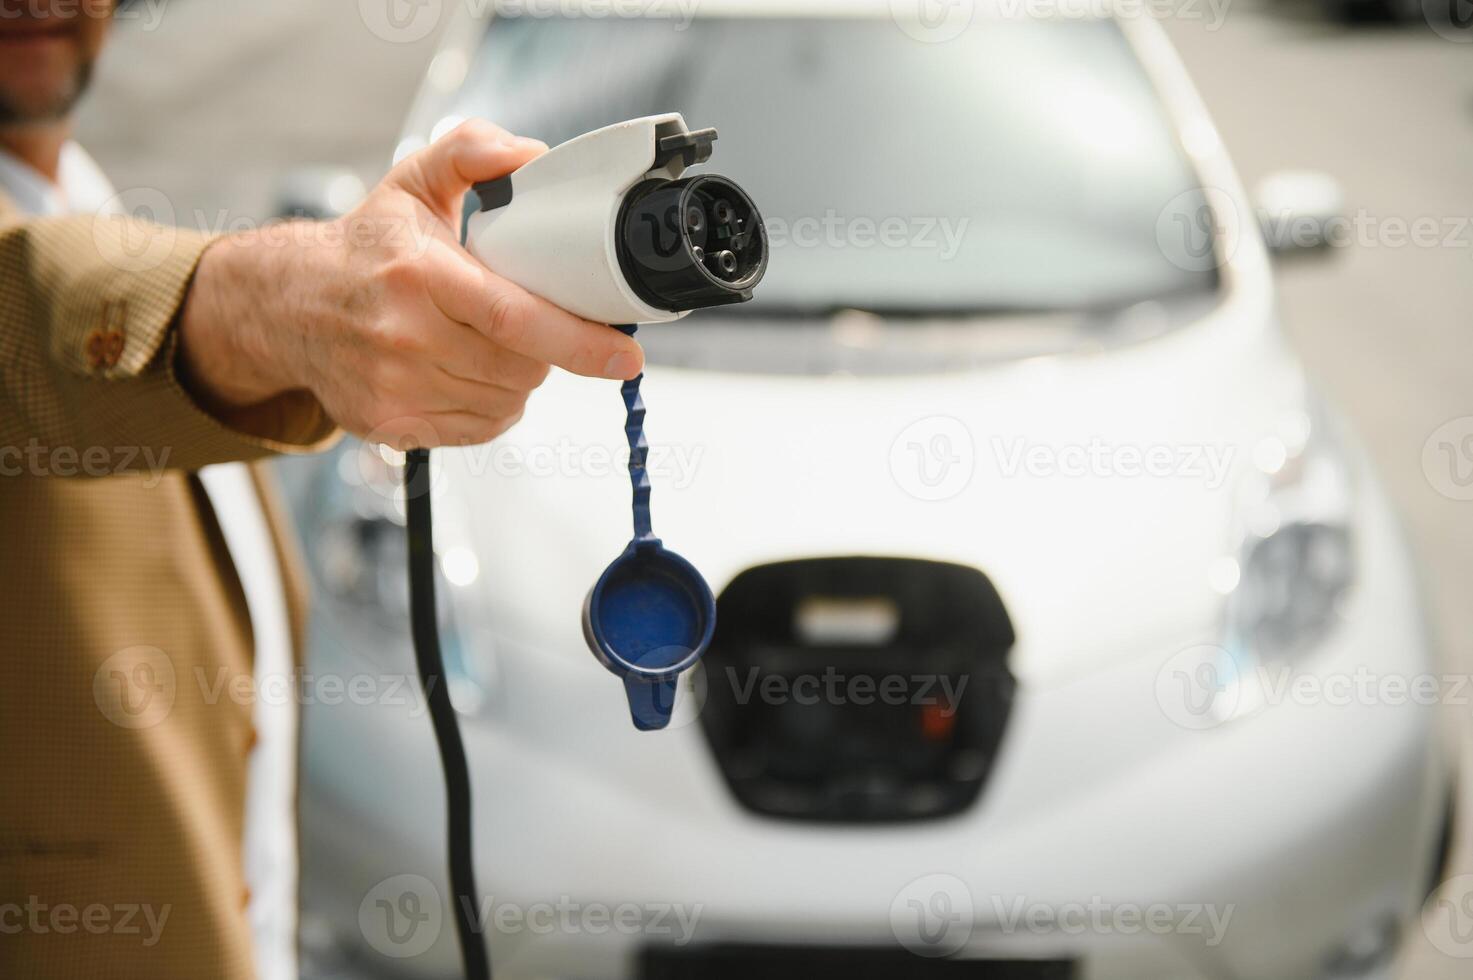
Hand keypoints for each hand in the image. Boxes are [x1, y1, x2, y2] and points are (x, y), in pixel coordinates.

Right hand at [177, 119, 644, 446]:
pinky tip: (473, 373)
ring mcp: (392, 388)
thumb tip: (532, 156)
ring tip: (492, 343)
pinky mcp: (389, 426)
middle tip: (530, 321)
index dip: (578, 342)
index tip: (624, 355)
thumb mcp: (415, 182)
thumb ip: (473, 152)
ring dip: (520, 377)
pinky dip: (494, 406)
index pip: (514, 319)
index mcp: (417, 274)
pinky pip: (479, 428)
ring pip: (506, 401)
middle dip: (545, 349)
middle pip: (520, 367)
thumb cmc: (366, 248)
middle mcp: (401, 337)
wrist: (288, 303)